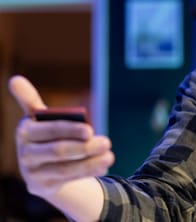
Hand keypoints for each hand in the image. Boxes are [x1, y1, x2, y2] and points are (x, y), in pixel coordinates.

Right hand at [9, 75, 114, 198]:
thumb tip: (15, 80)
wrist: (41, 164)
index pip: (50, 130)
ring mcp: (31, 172)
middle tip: (107, 142)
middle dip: (85, 147)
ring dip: (90, 162)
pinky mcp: (40, 186)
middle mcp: (24, 153)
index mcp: (25, 131)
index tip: (90, 130)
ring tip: (110, 156)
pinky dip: (88, 171)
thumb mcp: (40, 118)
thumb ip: (30, 100)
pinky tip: (103, 166)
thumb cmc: (47, 134)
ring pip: (65, 168)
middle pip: (58, 151)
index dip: (70, 130)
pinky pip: (68, 180)